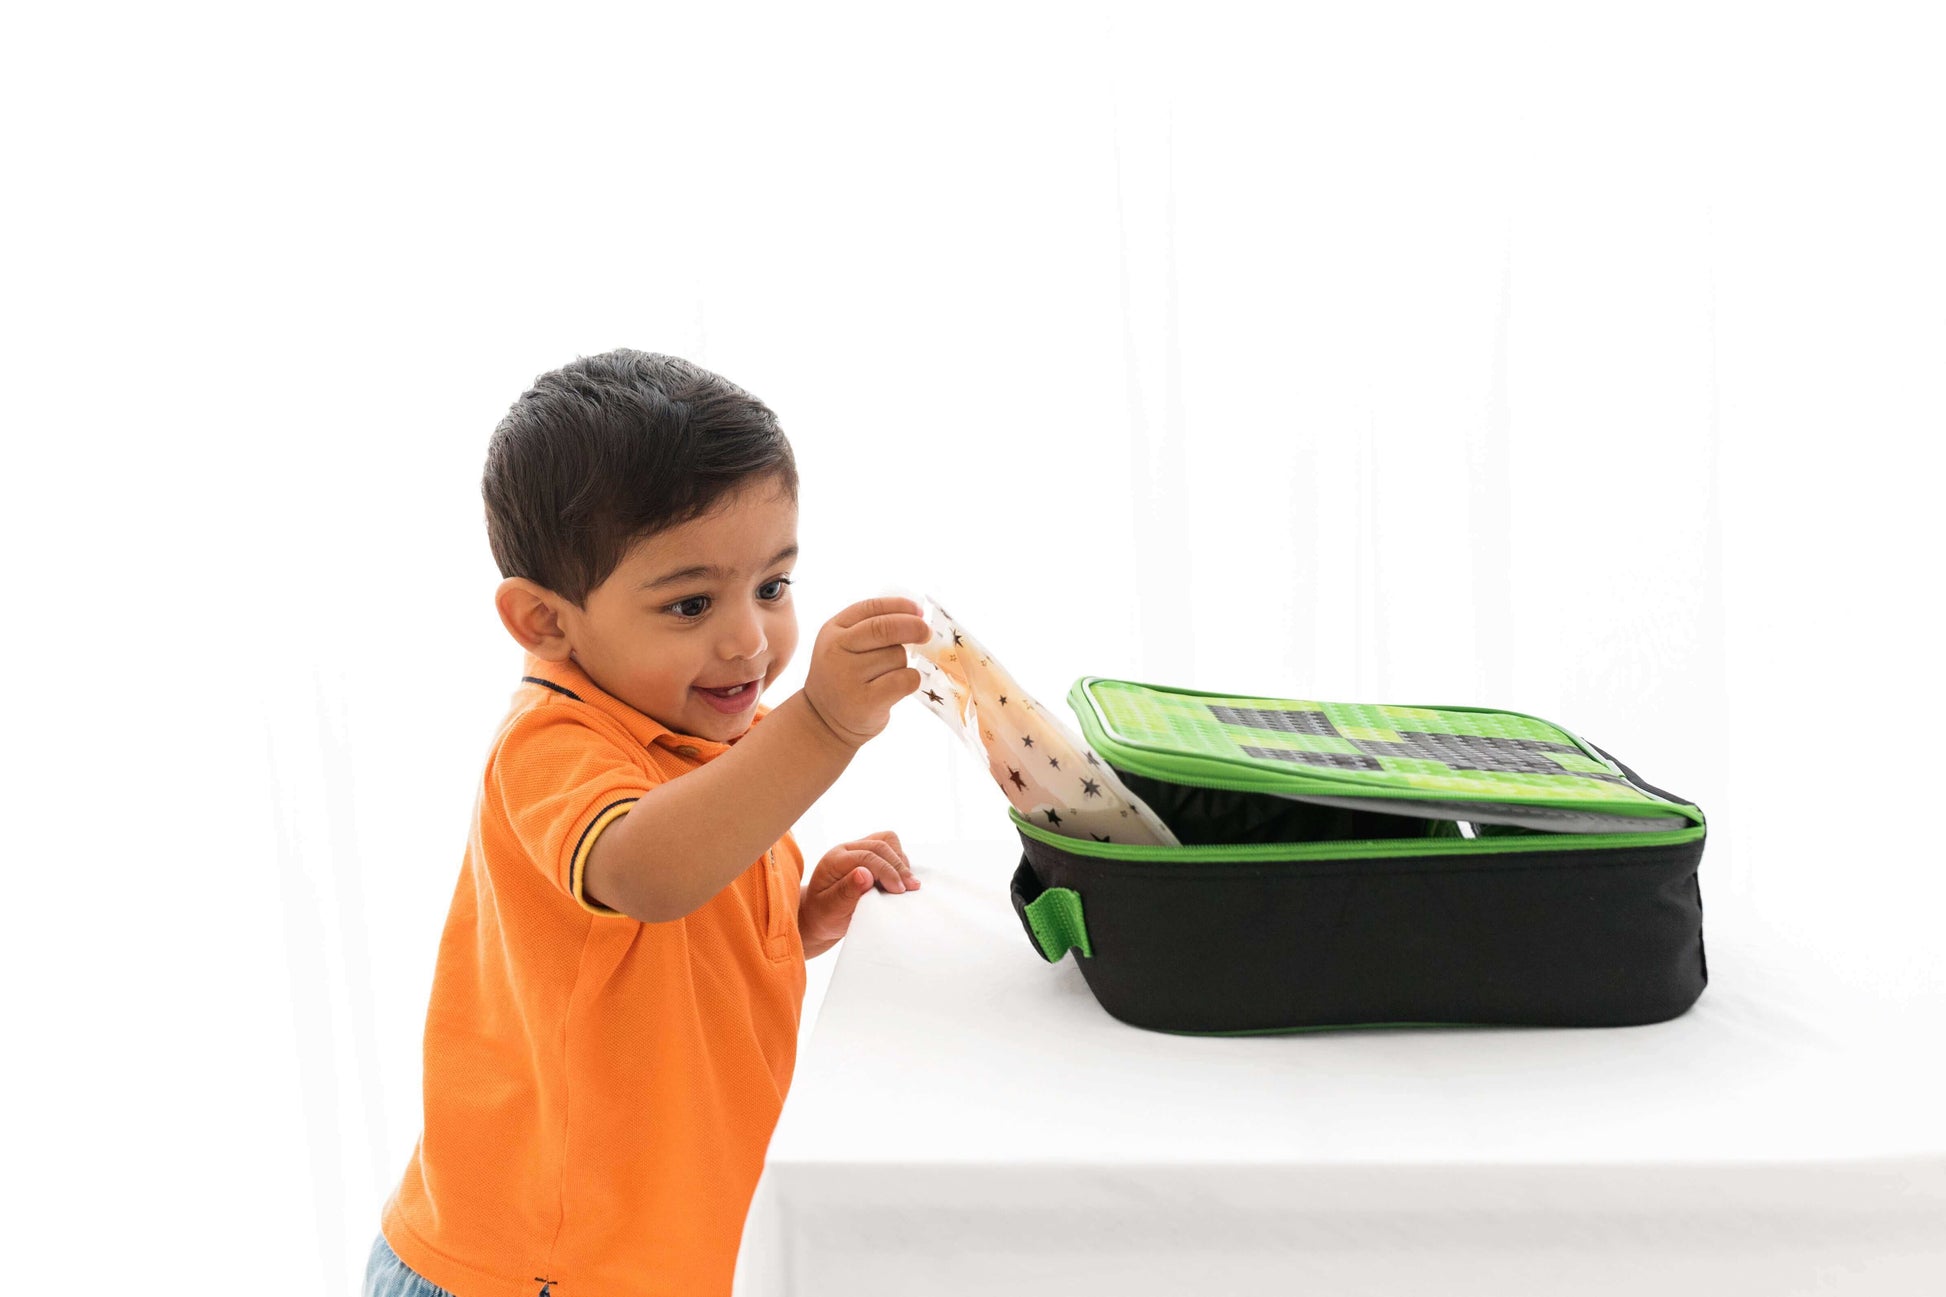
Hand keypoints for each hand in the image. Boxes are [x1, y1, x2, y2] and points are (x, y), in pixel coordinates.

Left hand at [800, 831, 919, 953]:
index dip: (886, 871)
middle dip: (898, 867)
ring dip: (900, 861)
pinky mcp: (870, 854)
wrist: (821, 915)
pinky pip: (890, 847)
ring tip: (908, 884)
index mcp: (834, 860)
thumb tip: (865, 874)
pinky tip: (901, 880)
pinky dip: (900, 861)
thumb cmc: (825, 915)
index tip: (899, 891)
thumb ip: (846, 892)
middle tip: (911, 888)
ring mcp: (859, 849)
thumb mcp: (831, 909)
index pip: (866, 856)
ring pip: (887, 840)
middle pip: (880, 845)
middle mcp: (846, 849)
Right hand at [801, 596, 930, 748]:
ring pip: (896, 656)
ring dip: (904, 662)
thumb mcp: (843, 646)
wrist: (824, 720)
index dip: (899, 606)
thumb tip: (918, 617)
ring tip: (890, 674)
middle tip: (927, 633)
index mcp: (832, 631)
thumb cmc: (844, 677)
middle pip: (884, 629)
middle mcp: (835, 651)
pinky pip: (904, 680)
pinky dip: (911, 680)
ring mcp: (848, 677)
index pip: (870, 608)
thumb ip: (870, 627)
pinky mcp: (865, 701)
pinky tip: (901, 685)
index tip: (919, 610)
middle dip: (913, 627)